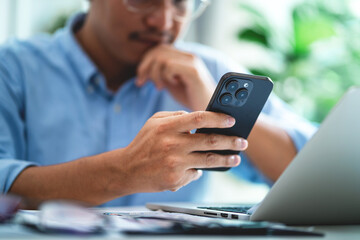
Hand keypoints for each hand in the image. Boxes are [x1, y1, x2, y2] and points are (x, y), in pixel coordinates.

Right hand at [115, 111, 247, 192]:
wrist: (127, 169)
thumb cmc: (143, 143)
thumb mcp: (154, 122)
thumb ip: (176, 116)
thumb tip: (199, 118)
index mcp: (168, 127)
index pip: (199, 118)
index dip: (218, 118)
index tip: (231, 120)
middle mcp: (172, 144)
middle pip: (210, 140)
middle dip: (231, 141)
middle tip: (242, 141)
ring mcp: (175, 163)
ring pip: (209, 160)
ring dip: (226, 159)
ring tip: (236, 157)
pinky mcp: (175, 179)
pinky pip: (196, 173)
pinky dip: (199, 170)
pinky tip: (200, 168)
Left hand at [136, 45, 215, 110]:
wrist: (210, 112)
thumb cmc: (191, 98)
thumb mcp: (171, 82)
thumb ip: (161, 73)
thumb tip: (143, 69)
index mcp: (182, 57)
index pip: (158, 49)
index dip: (145, 63)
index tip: (140, 81)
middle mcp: (188, 55)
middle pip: (157, 50)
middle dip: (145, 67)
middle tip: (142, 83)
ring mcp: (192, 62)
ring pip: (161, 58)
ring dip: (155, 74)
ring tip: (160, 87)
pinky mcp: (193, 71)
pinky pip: (169, 66)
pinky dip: (165, 77)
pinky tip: (172, 85)